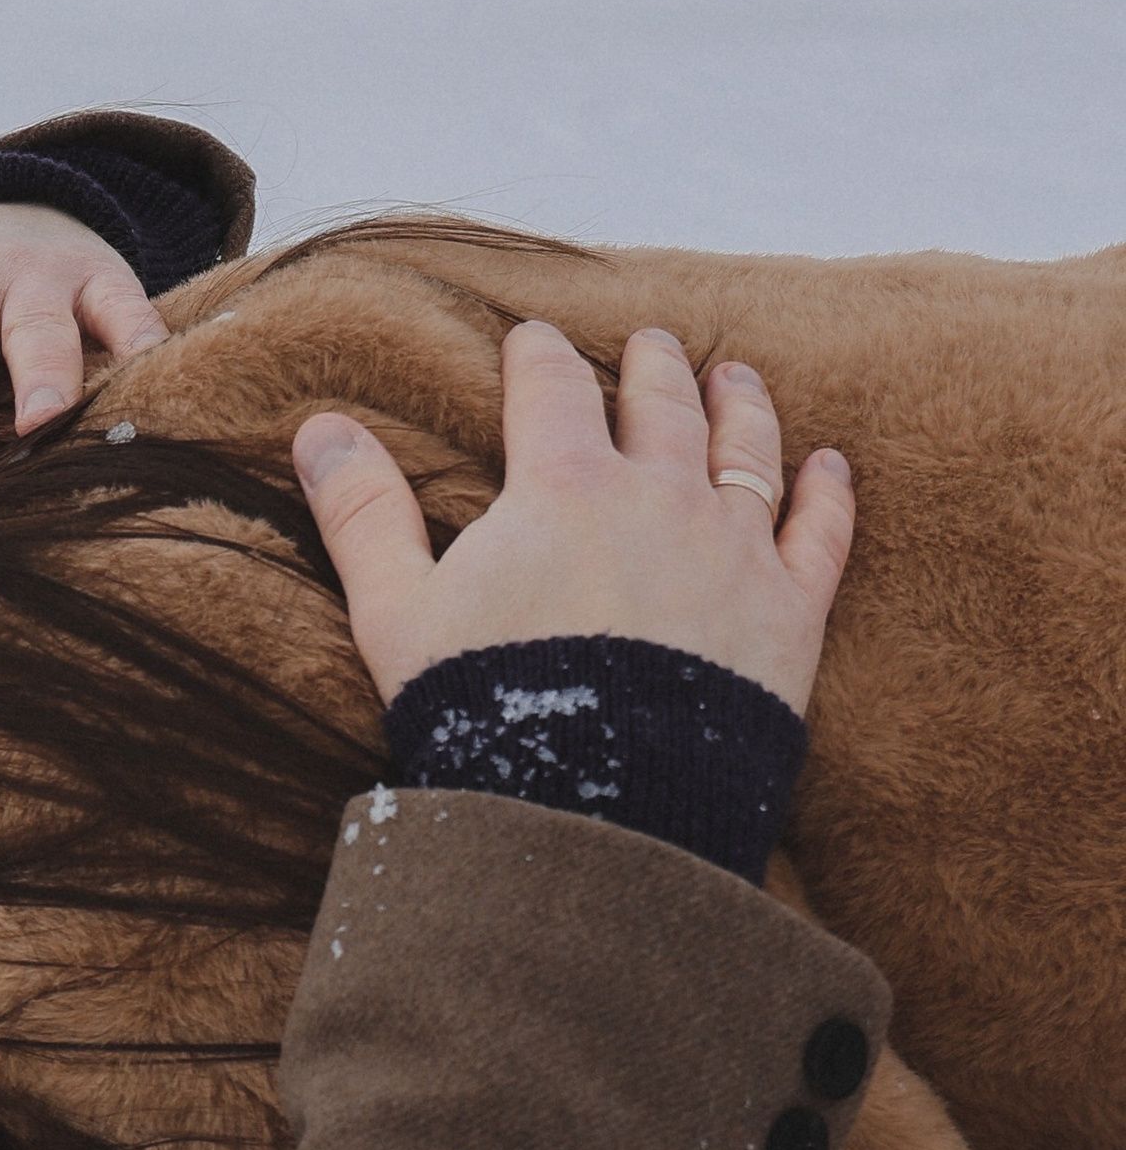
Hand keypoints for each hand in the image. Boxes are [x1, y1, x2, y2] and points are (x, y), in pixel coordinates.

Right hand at [293, 322, 853, 713]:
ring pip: (746, 449)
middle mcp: (659, 496)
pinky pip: (819, 532)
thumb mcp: (397, 613)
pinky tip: (829, 465)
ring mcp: (734, 550)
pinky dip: (826, 491)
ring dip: (739, 404)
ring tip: (733, 375)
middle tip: (647, 344)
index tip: (534, 340)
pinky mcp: (790, 612)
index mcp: (562, 486)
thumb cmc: (487, 710)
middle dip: (648, 366)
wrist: (597, 809)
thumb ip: (363, 514)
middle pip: (659, 402)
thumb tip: (319, 428)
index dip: (539, 356)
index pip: (551, 388)